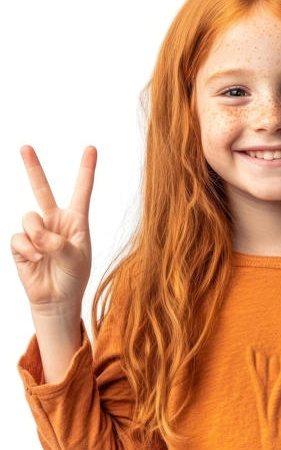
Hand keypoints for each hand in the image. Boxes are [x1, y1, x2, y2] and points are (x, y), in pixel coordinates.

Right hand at [11, 144, 95, 312]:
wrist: (56, 302)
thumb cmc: (73, 279)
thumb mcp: (75, 257)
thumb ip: (57, 242)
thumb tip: (36, 234)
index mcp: (76, 222)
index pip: (81, 191)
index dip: (86, 170)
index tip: (91, 148)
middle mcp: (55, 222)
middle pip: (42, 189)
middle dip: (32, 167)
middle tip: (24, 147)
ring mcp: (36, 232)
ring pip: (29, 218)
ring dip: (37, 236)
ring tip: (45, 253)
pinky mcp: (21, 244)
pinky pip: (19, 237)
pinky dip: (28, 249)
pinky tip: (36, 260)